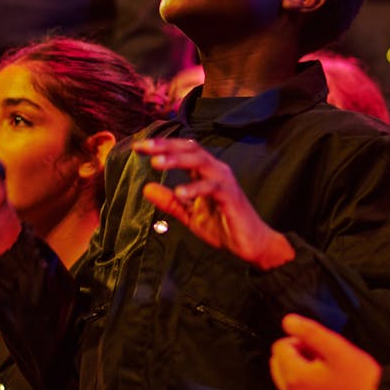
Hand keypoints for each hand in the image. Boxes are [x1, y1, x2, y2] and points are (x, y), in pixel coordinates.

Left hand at [134, 138, 293, 269]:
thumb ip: (170, 201)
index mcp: (205, 172)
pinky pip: (211, 187)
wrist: (250, 244)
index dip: (161, 146)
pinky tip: (179, 192)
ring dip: (177, 160)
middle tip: (143, 147)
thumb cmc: (223, 226)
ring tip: (155, 162)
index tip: (138, 147)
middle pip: (190, 149)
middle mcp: (216, 170)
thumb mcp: (190, 214)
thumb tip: (146, 188)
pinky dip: (195, 188)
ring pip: (200, 161)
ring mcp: (224, 181)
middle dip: (165, 146)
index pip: (182, 151)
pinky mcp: (231, 196)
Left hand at [270, 314, 380, 389]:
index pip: (280, 347)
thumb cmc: (358, 377)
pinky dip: (302, 384)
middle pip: (277, 362)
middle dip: (295, 355)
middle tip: (320, 357)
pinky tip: (323, 383)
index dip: (299, 341)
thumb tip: (288, 322)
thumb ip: (309, 332)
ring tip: (323, 370)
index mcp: (297, 378)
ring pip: (283, 377)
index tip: (318, 347)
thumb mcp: (336, 347)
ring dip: (298, 368)